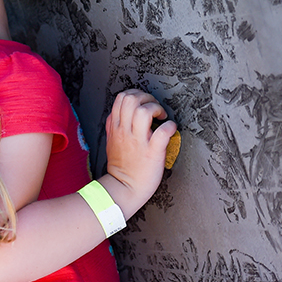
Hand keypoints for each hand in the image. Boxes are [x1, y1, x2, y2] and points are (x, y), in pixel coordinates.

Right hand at [102, 89, 175, 215]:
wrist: (124, 187)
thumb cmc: (121, 166)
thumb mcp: (111, 142)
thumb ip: (114, 126)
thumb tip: (118, 113)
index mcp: (115, 127)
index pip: (121, 98)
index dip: (136, 94)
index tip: (144, 102)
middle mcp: (125, 131)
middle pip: (131, 99)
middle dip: (147, 98)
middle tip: (155, 108)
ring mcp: (138, 141)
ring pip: (143, 111)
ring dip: (157, 108)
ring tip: (162, 116)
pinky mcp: (152, 152)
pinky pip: (162, 133)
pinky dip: (170, 126)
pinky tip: (171, 128)